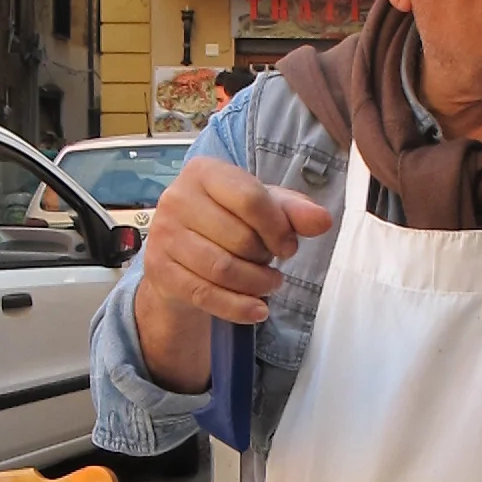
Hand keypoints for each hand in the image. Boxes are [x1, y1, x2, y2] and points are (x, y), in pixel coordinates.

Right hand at [142, 155, 332, 324]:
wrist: (182, 256)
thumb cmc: (226, 223)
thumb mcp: (263, 210)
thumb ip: (295, 212)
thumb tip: (322, 220)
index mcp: (204, 171)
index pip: (251, 199)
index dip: (279, 228)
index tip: (288, 245)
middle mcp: (177, 198)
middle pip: (239, 237)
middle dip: (265, 258)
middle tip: (269, 263)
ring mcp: (164, 235)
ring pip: (222, 269)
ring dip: (256, 284)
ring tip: (268, 284)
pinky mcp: (159, 270)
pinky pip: (205, 295)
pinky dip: (238, 308)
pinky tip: (257, 310)